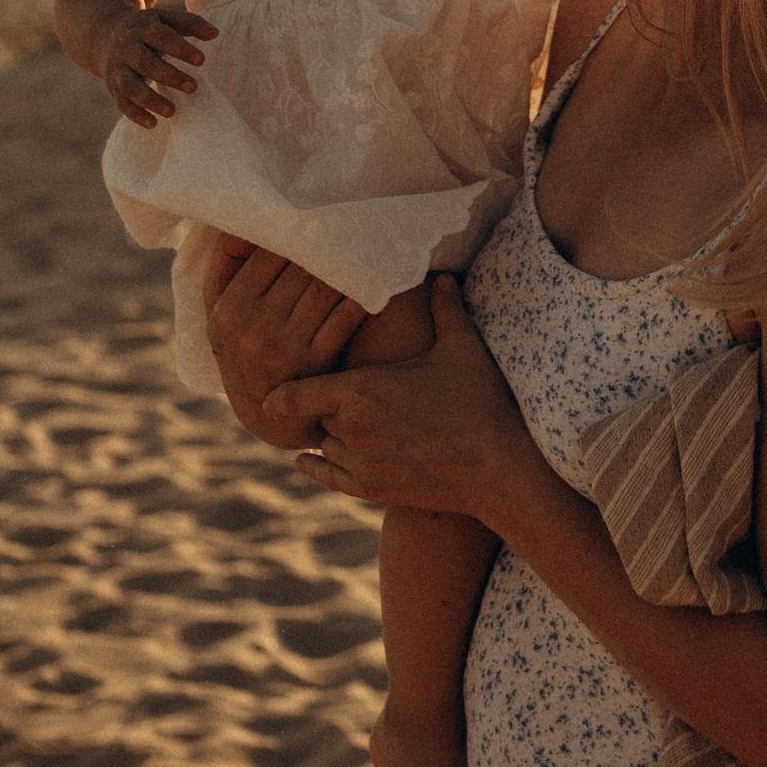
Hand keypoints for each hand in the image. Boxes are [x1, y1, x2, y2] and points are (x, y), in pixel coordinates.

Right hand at [101, 0, 217, 124]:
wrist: (103, 34)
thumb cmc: (146, 29)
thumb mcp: (165, 19)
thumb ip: (190, 24)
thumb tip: (215, 33)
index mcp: (143, 29)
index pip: (161, 37)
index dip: (180, 49)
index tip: (201, 60)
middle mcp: (128, 49)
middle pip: (145, 63)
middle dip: (169, 76)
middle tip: (193, 87)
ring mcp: (118, 69)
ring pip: (129, 86)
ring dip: (150, 100)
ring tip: (173, 112)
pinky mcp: (113, 87)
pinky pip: (121, 102)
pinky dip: (135, 114)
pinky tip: (154, 124)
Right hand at [202, 238, 363, 447]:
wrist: (266, 415)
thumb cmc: (242, 349)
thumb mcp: (218, 314)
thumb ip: (225, 267)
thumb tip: (238, 221)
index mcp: (225, 309)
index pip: (265, 254)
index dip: (294, 231)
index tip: (317, 213)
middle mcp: (251, 327)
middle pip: (297, 268)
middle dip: (325, 243)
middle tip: (350, 220)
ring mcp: (283, 346)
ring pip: (323, 287)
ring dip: (347, 264)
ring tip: (365, 242)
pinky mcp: (314, 362)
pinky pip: (343, 317)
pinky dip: (361, 295)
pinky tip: (375, 279)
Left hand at [270, 275, 537, 527]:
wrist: (498, 467)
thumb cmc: (480, 402)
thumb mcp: (461, 347)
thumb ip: (445, 309)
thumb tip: (441, 275)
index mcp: (360, 390)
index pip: (297, 391)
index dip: (283, 390)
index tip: (268, 385)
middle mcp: (350, 428)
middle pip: (316, 414)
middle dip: (325, 405)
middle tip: (333, 391)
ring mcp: (360, 463)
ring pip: (324, 445)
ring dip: (329, 435)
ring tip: (340, 420)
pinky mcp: (372, 491)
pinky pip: (330, 478)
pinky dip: (317, 468)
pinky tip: (306, 461)